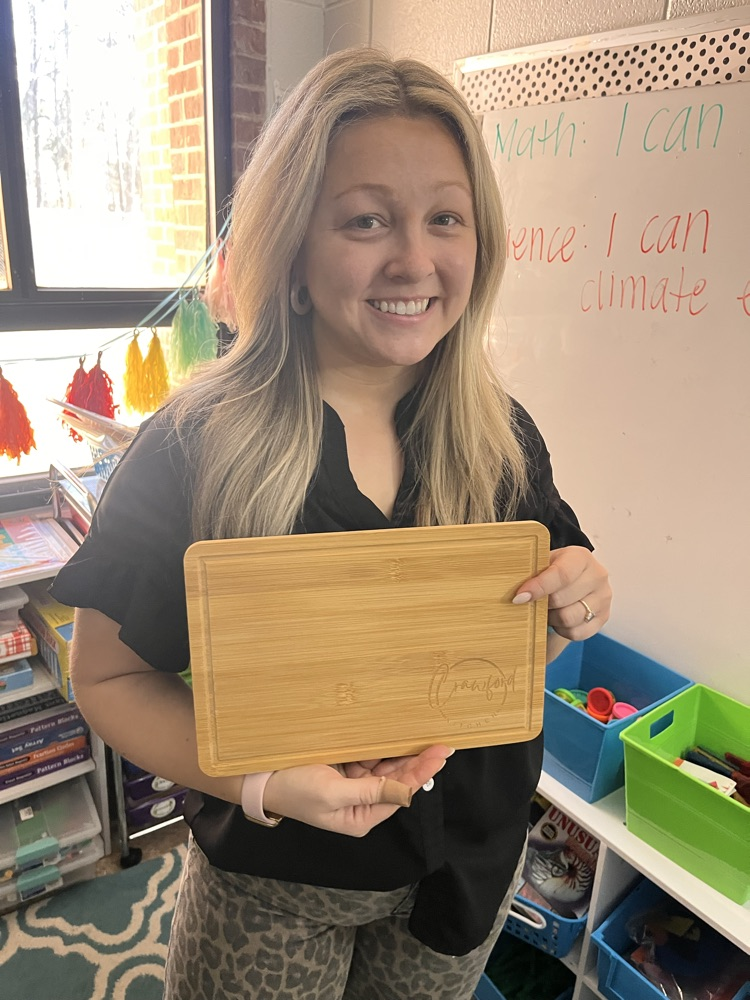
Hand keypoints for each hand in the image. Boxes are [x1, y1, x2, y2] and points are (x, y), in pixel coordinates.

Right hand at [263, 744, 453, 837]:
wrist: (261, 777)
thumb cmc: (294, 790)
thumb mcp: (333, 794)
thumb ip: (372, 792)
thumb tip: (407, 791)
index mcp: (360, 818)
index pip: (399, 793)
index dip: (421, 773)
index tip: (439, 755)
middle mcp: (360, 803)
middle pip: (396, 780)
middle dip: (417, 762)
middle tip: (441, 744)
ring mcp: (352, 783)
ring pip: (385, 766)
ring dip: (402, 753)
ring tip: (424, 737)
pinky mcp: (343, 767)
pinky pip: (369, 755)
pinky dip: (382, 746)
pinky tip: (396, 734)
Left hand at [513, 545, 611, 640]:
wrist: (576, 575)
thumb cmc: (556, 569)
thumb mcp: (544, 561)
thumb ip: (532, 573)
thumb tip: (517, 594)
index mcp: (581, 557)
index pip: (561, 575)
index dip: (538, 587)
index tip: (519, 597)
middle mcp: (597, 576)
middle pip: (561, 599)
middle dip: (542, 603)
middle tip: (533, 601)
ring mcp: (603, 598)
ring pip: (568, 618)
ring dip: (551, 618)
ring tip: (546, 609)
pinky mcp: (603, 618)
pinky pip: (576, 633)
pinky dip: (562, 630)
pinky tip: (558, 618)